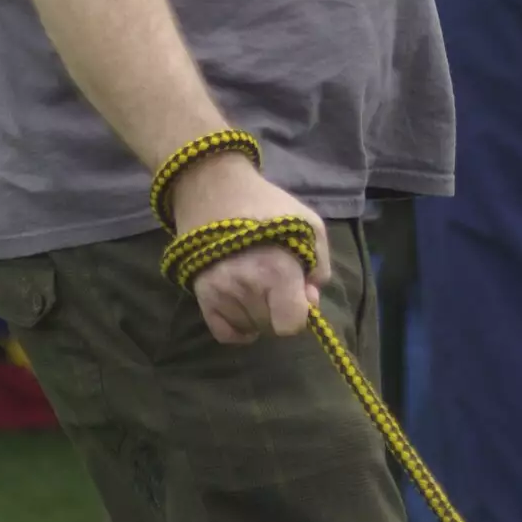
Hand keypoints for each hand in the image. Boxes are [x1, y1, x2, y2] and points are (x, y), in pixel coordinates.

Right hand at [170, 153, 330, 345]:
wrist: (215, 188)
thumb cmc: (267, 204)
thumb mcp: (308, 224)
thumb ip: (320, 265)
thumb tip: (310, 300)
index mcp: (277, 270)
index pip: (291, 324)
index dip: (299, 311)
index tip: (296, 291)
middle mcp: (247, 287)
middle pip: (271, 326)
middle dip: (278, 307)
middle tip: (274, 280)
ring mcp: (220, 293)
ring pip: (250, 327)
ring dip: (258, 312)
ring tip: (255, 281)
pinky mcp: (201, 296)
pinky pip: (225, 334)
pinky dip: (237, 325)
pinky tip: (242, 304)